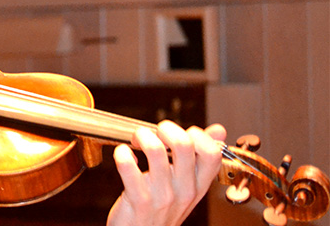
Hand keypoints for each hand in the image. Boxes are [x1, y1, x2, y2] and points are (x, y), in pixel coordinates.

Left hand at [107, 121, 226, 225]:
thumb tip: (218, 131)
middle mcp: (184, 191)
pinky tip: (123, 154)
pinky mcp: (139, 200)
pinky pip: (129, 166)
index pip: (213, 153)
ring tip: (136, 140)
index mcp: (198, 186)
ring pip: (155, 150)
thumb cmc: (160, 212)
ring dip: (141, 136)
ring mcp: (162, 196)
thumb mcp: (186, 188)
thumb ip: (199, 159)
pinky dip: (122, 153)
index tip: (183, 133)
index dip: (198, 134)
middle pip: (184, 144)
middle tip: (154, 133)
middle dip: (165, 128)